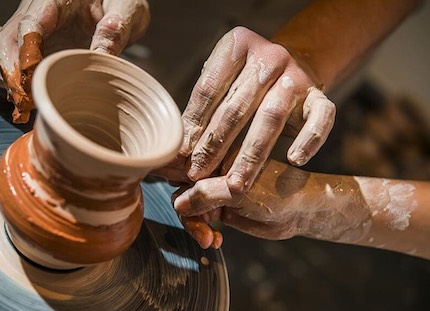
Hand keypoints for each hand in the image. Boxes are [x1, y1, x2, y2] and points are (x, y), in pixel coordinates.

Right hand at [0, 0, 149, 122]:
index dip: (25, 55)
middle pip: (6, 40)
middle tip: (27, 101)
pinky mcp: (30, 41)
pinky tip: (24, 94)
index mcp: (55, 0)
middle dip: (11, 73)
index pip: (30, 25)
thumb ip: (115, 30)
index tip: (29, 79)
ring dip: (5, 77)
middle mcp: (35, 11)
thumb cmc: (119, 3)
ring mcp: (29, 26)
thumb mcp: (125, 10)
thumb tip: (102, 52)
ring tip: (25, 102)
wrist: (115, 5)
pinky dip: (6, 76)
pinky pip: (2, 55)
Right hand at [173, 154, 370, 248]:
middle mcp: (214, 169)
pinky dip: (204, 231)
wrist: (301, 212)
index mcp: (218, 155)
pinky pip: (201, 219)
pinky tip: (215, 240)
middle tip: (200, 230)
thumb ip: (205, 194)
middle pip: (182, 188)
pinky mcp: (221, 206)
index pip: (185, 164)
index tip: (171, 198)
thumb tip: (177, 203)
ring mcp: (217, 189)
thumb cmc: (276, 192)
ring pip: (190, 207)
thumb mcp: (237, 192)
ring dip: (196, 225)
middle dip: (187, 212)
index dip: (173, 180)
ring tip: (208, 239)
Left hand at [179, 26, 335, 191]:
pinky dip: (309, 139)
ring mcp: (296, 76)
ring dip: (251, 154)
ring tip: (235, 183)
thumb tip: (180, 150)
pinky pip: (321, 117)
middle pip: (236, 106)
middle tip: (198, 173)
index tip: (182, 154)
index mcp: (237, 45)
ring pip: (271, 117)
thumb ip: (203, 108)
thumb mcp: (222, 82)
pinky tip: (294, 160)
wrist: (293, 64)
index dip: (194, 124)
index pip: (209, 89)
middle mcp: (269, 57)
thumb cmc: (246, 81)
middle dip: (214, 145)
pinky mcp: (319, 95)